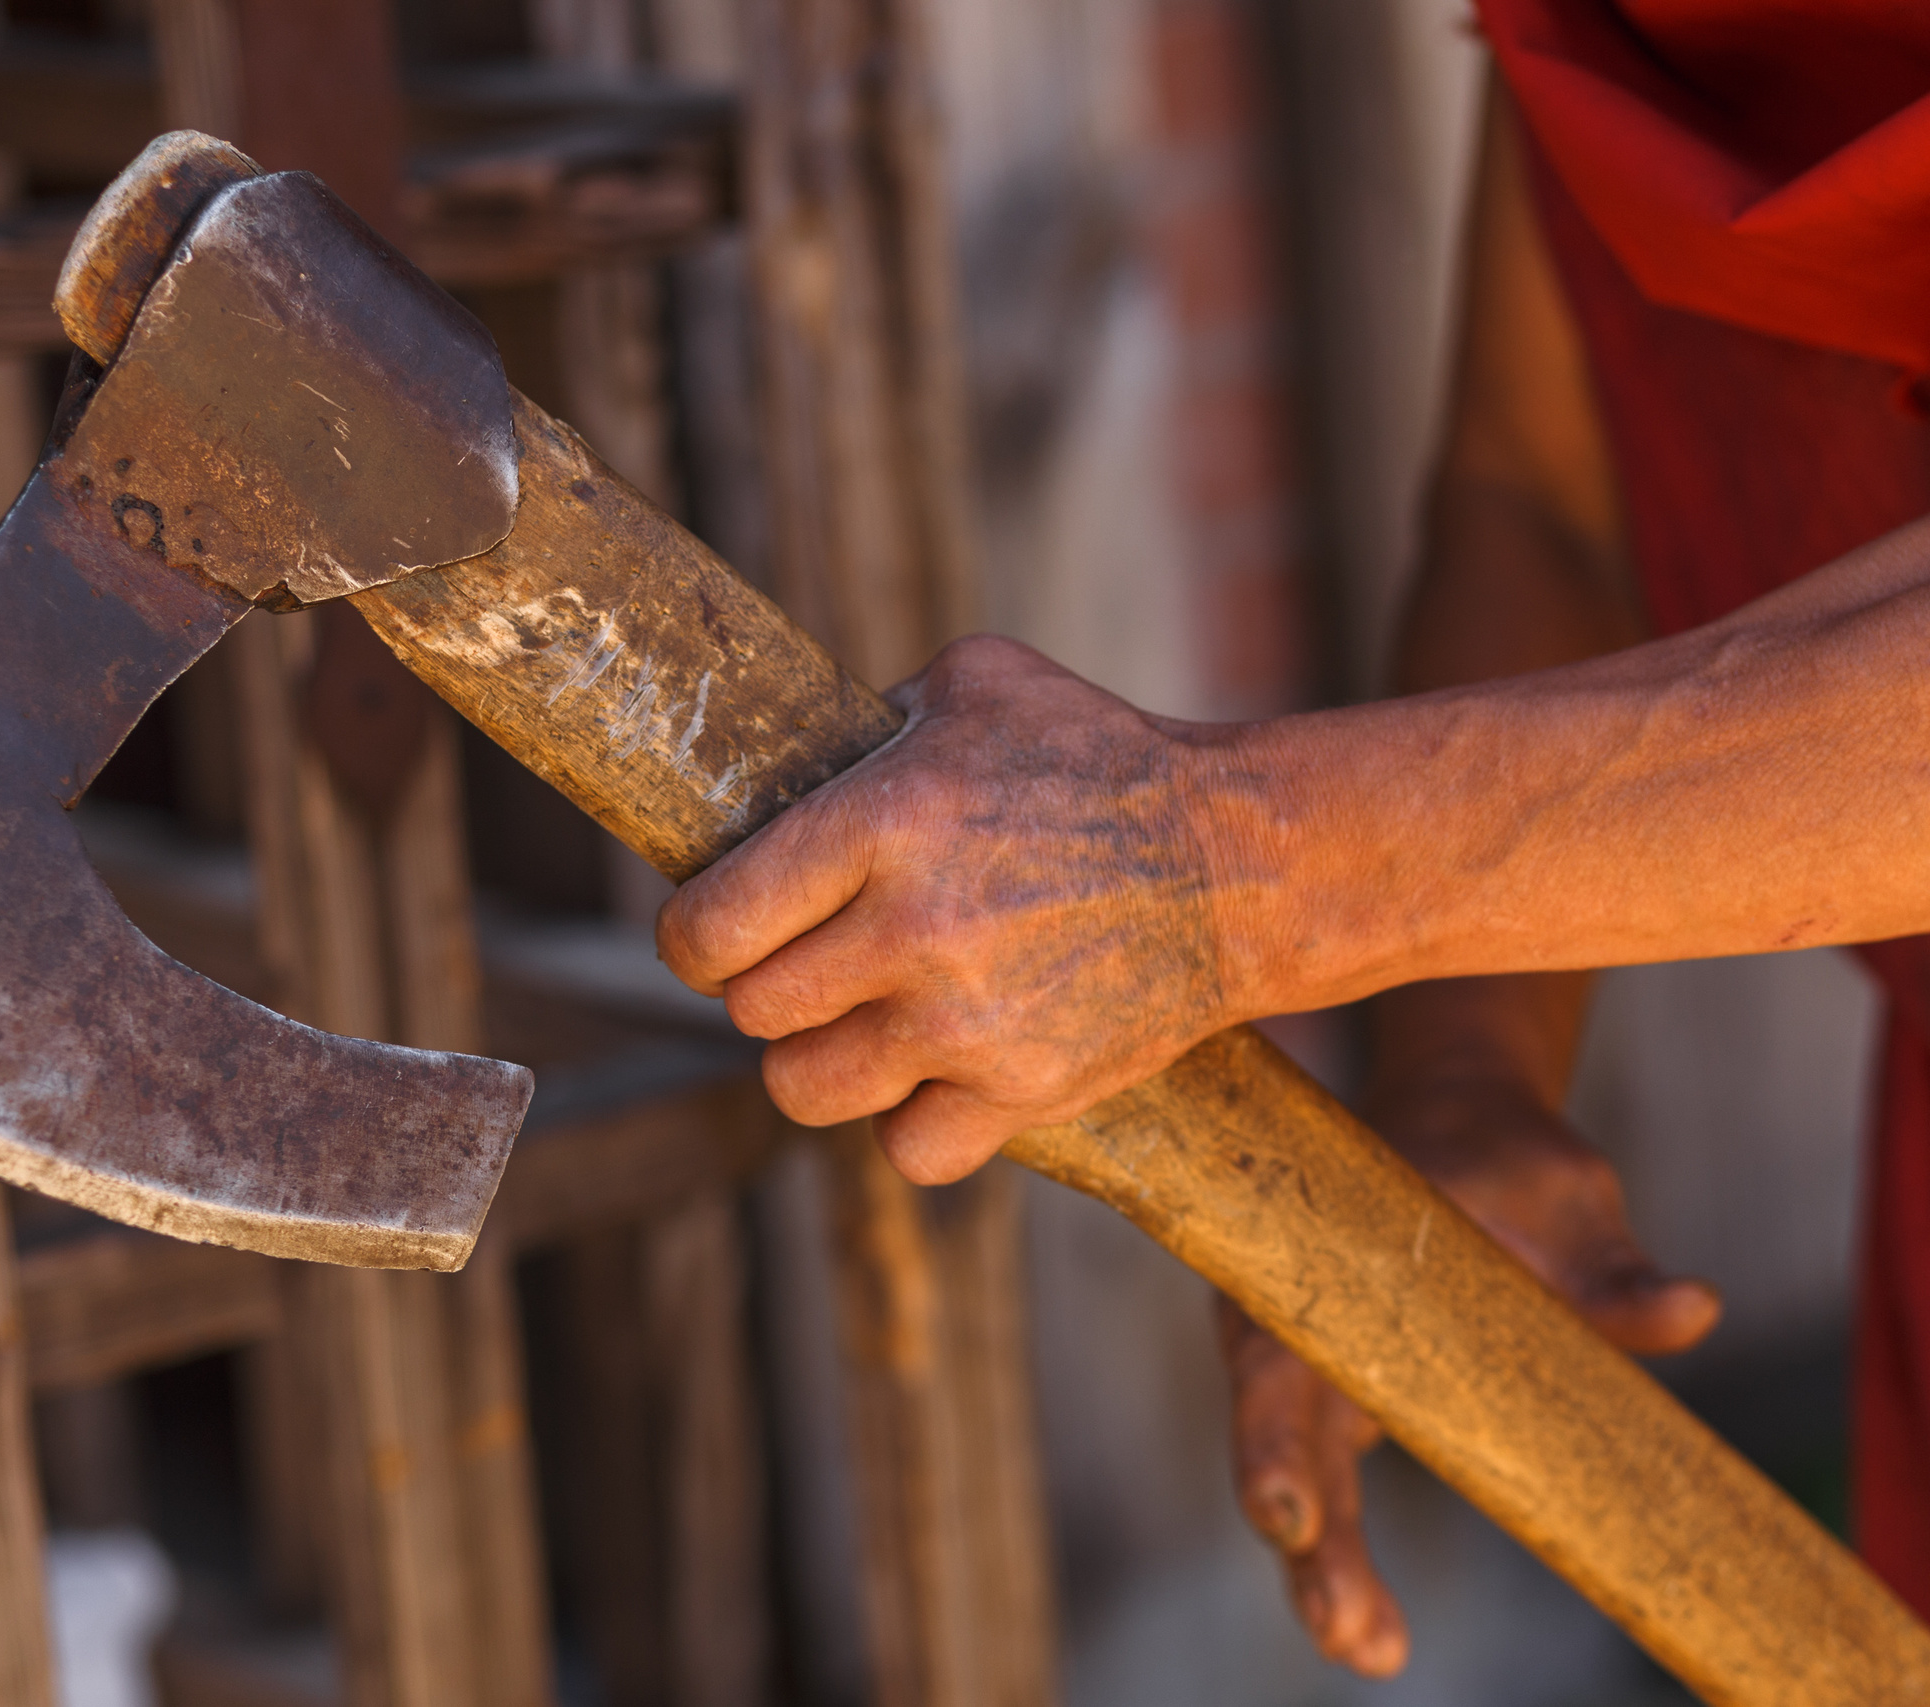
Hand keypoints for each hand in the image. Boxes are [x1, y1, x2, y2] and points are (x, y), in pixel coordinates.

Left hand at [656, 636, 1241, 1184]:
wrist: (1237, 864)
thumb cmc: (1099, 757)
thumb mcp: (976, 684)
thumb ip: (869, 720)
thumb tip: (786, 758)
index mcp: (885, 820)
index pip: (711, 928)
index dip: (692, 938)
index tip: (712, 935)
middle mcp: (916, 929)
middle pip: (752, 1011)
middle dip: (764, 988)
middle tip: (808, 964)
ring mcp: (969, 1024)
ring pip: (805, 1090)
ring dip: (821, 1059)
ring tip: (860, 1022)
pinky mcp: (1023, 1091)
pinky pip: (905, 1151)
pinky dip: (907, 1123)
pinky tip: (932, 1073)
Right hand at [1222, 1074, 1718, 1673]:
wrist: (1455, 1127)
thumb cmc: (1503, 1154)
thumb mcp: (1563, 1194)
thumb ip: (1611, 1265)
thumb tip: (1694, 1312)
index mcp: (1319, 1261)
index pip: (1279, 1360)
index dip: (1276, 1443)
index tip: (1292, 1517)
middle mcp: (1291, 1320)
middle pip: (1277, 1442)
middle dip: (1311, 1543)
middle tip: (1352, 1635)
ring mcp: (1310, 1370)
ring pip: (1295, 1479)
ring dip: (1324, 1570)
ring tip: (1370, 1651)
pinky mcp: (1341, 1405)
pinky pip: (1328, 1491)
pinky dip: (1342, 1563)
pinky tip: (1377, 1637)